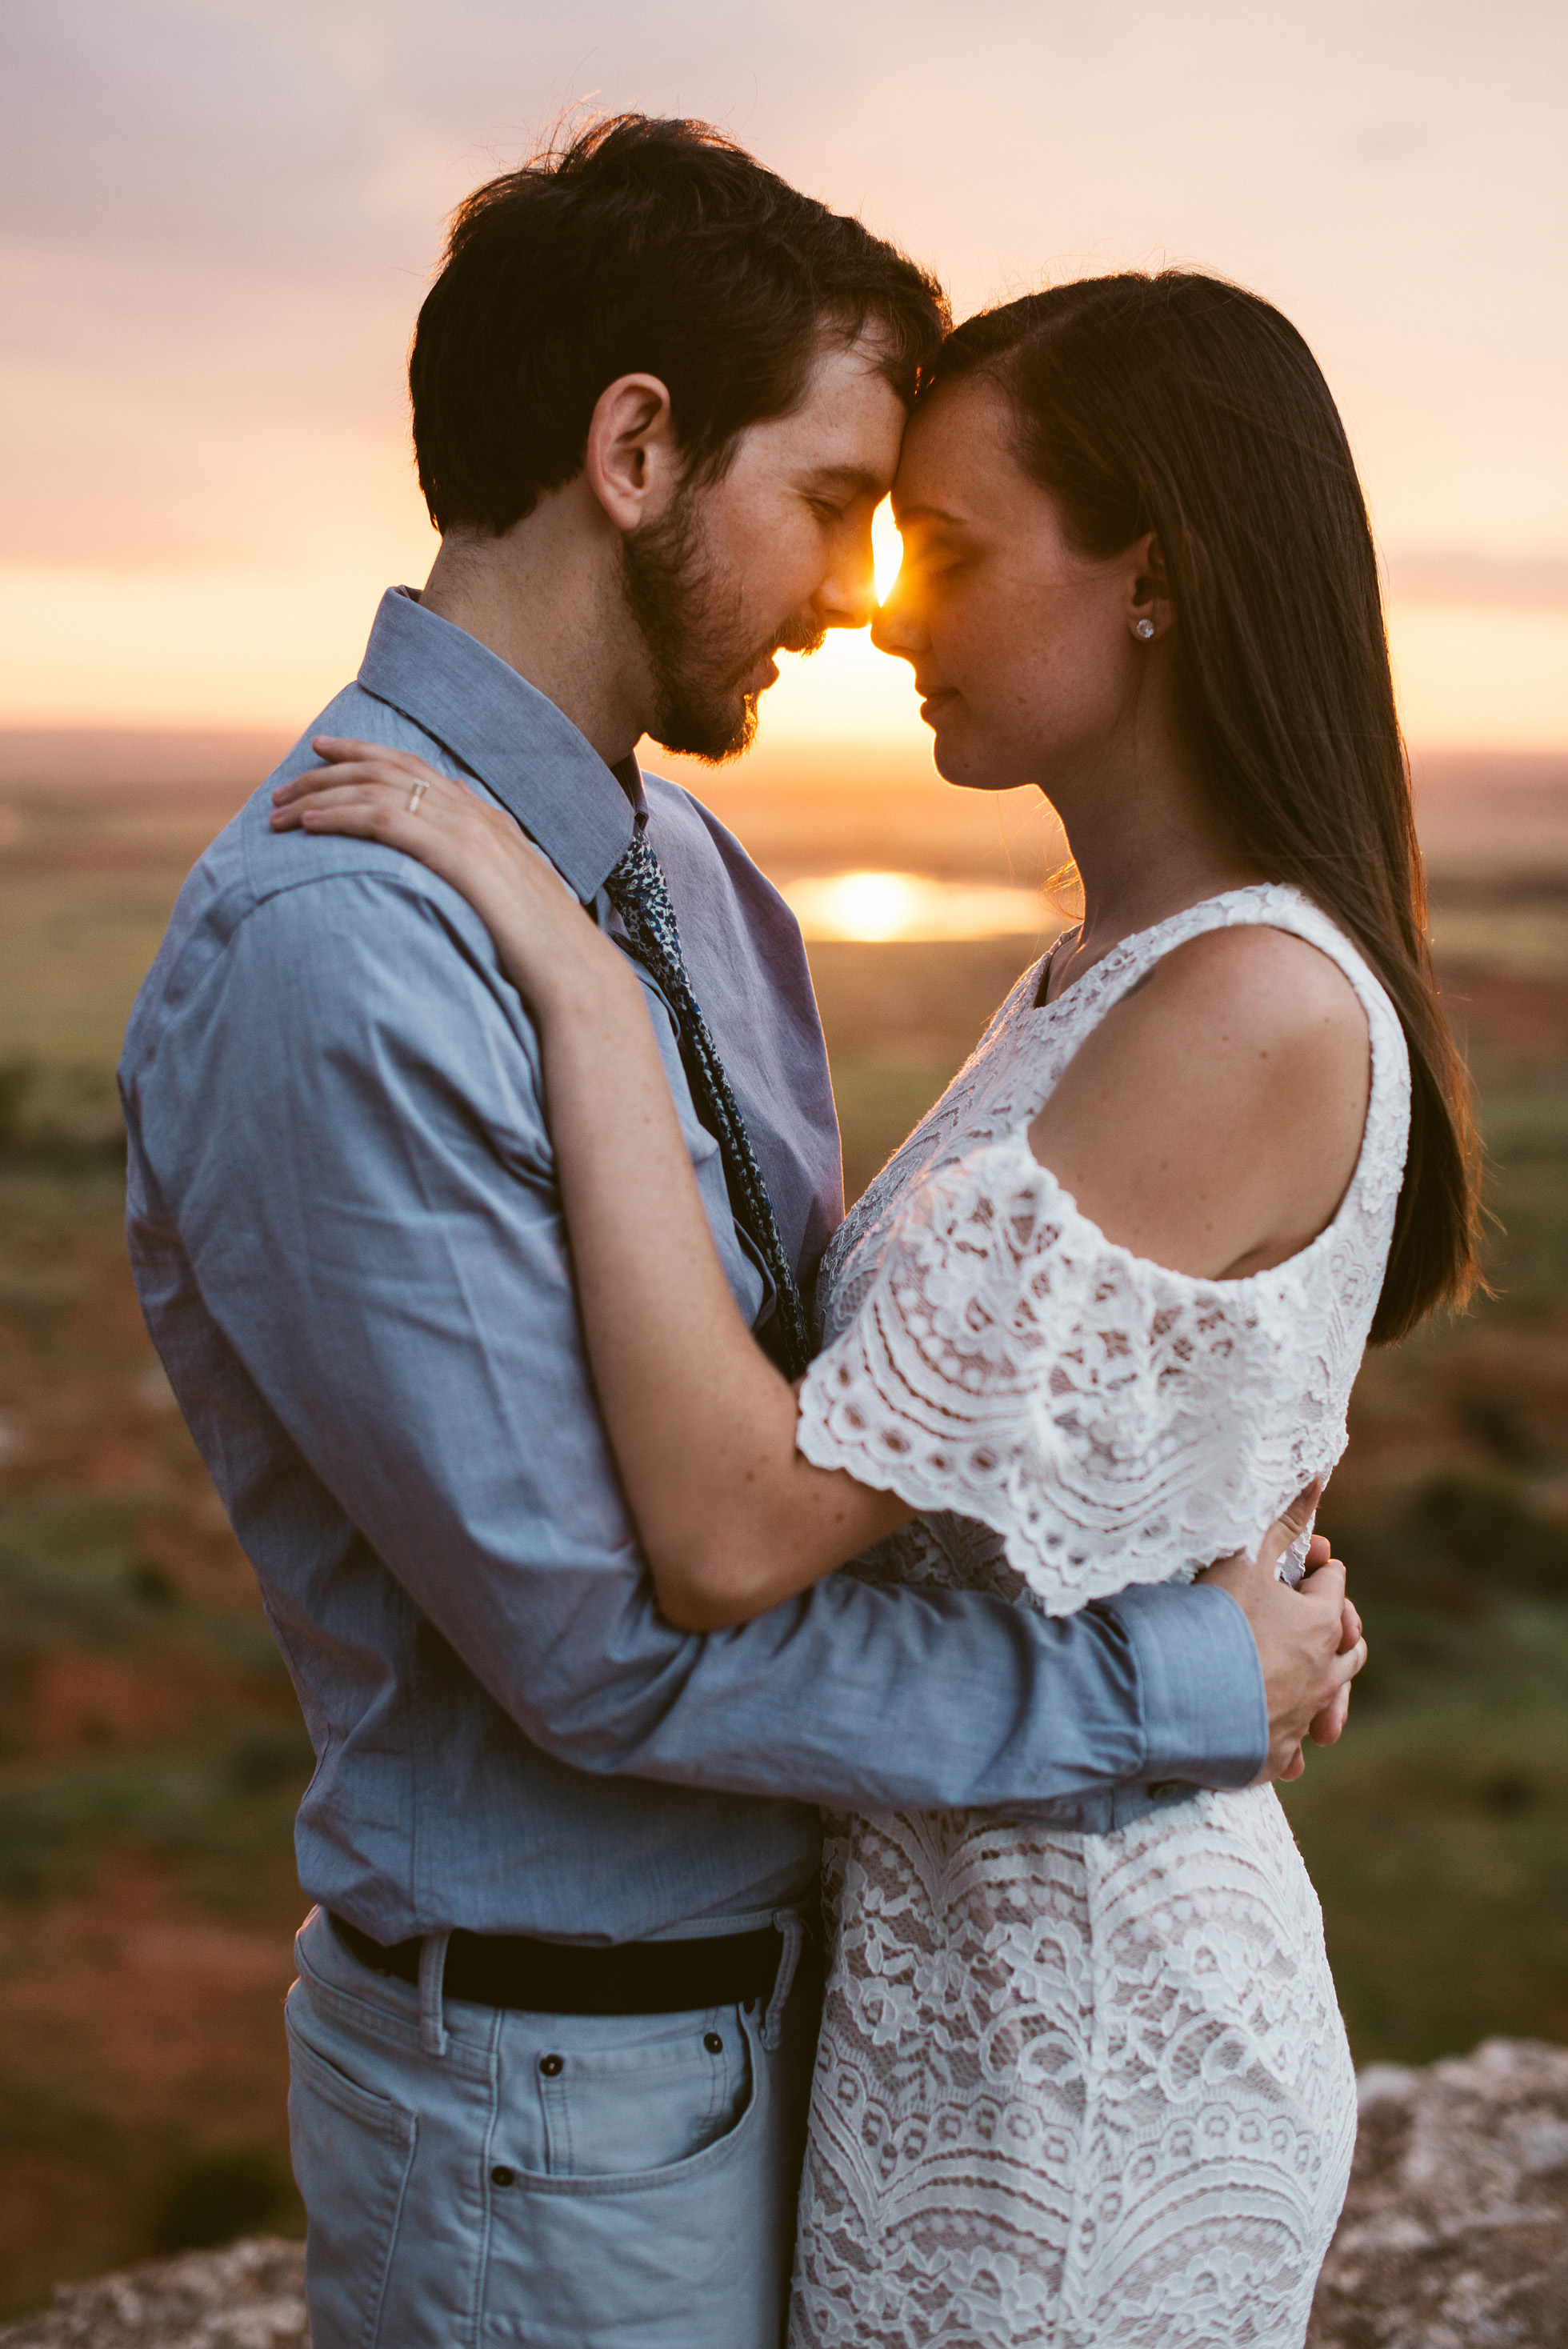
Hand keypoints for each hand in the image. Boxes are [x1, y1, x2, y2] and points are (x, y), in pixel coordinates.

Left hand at [269, 738, 619, 1014]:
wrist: (573, 969)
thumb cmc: (543, 948)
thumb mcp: (511, 894)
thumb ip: (484, 860)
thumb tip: (457, 832)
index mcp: (487, 817)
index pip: (415, 768)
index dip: (365, 755)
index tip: (323, 753)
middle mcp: (475, 812)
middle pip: (388, 770)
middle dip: (329, 771)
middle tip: (282, 788)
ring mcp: (467, 830)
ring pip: (378, 790)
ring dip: (321, 795)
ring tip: (279, 810)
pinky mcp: (457, 855)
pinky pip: (385, 820)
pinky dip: (342, 816)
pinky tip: (309, 825)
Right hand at [1198, 1483, 1367, 1784]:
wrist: (1177, 1694)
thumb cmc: (1212, 1618)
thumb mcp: (1244, 1558)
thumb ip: (1282, 1520)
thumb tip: (1319, 1476)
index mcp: (1322, 1623)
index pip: (1334, 1583)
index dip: (1317, 1565)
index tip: (1301, 1556)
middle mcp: (1322, 1674)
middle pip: (1349, 1648)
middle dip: (1339, 1630)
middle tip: (1318, 1620)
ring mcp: (1300, 1718)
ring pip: (1328, 1703)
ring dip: (1322, 1690)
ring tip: (1306, 1685)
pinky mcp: (1273, 1756)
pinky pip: (1294, 1749)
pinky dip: (1290, 1738)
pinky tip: (1275, 1732)